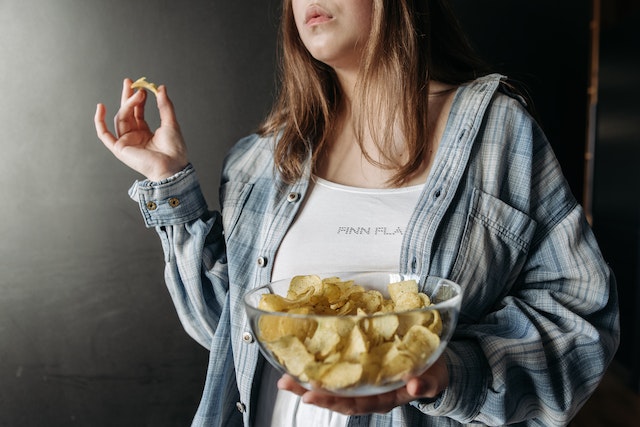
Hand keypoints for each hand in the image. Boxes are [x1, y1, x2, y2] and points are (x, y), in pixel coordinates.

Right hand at [94, 78, 188, 180]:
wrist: (173, 166)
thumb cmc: (175, 150)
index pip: (137, 112)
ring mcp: (126, 142)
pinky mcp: (119, 149)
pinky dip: (100, 121)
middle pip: (126, 113)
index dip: (138, 99)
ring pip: (121, 118)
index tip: (142, 86)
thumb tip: (160, 88)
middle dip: (127, 96)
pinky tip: (100, 107)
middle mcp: (134, 137)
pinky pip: (104, 134)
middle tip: (130, 81)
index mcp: (145, 133)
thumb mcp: (171, 123)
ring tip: (138, 94)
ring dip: (128, 104)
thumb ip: (165, 106)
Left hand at [277, 357, 447, 415]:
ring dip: (308, 382)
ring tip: (284, 377)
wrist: (435, 362)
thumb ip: (425, 384)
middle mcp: (368, 391)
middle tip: (286, 383)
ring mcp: (363, 380)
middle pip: (335, 396)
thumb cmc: (432, 371)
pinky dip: (319, 366)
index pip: (354, 402)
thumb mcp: (434, 378)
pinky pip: (337, 369)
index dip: (332, 400)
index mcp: (383, 397)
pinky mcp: (360, 365)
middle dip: (310, 392)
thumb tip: (413, 386)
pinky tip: (302, 360)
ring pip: (332, 385)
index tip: (311, 395)